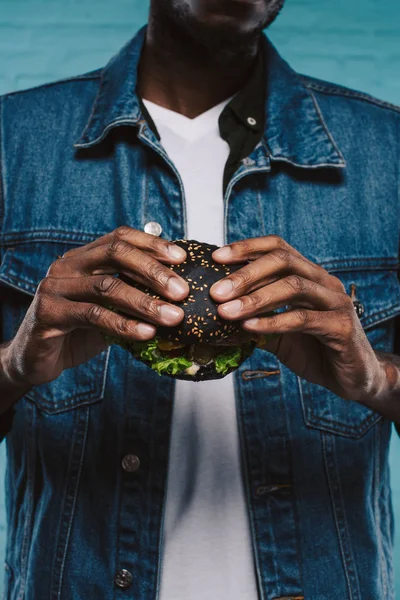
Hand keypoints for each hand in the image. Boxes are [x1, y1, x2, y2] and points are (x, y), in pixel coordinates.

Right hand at [5, 226, 188, 386]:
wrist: (37, 359)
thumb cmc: (79, 331)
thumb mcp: (111, 309)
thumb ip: (134, 295)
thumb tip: (178, 293)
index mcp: (83, 257)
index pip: (120, 237)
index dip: (152, 244)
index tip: (182, 258)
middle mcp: (67, 265)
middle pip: (115, 254)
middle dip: (153, 271)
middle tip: (182, 291)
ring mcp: (55, 287)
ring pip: (107, 287)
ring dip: (145, 303)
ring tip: (173, 316)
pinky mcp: (48, 313)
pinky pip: (93, 315)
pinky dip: (124, 324)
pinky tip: (147, 333)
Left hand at [209, 235, 383, 403]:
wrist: (352, 378)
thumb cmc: (314, 350)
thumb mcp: (277, 333)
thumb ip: (254, 319)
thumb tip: (217, 314)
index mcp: (309, 276)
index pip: (278, 248)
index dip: (247, 248)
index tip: (217, 258)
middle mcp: (324, 282)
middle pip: (283, 261)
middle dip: (246, 273)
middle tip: (216, 291)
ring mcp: (336, 302)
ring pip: (293, 286)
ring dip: (255, 298)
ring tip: (226, 311)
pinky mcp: (342, 326)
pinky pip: (303, 318)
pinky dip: (273, 321)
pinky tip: (249, 328)